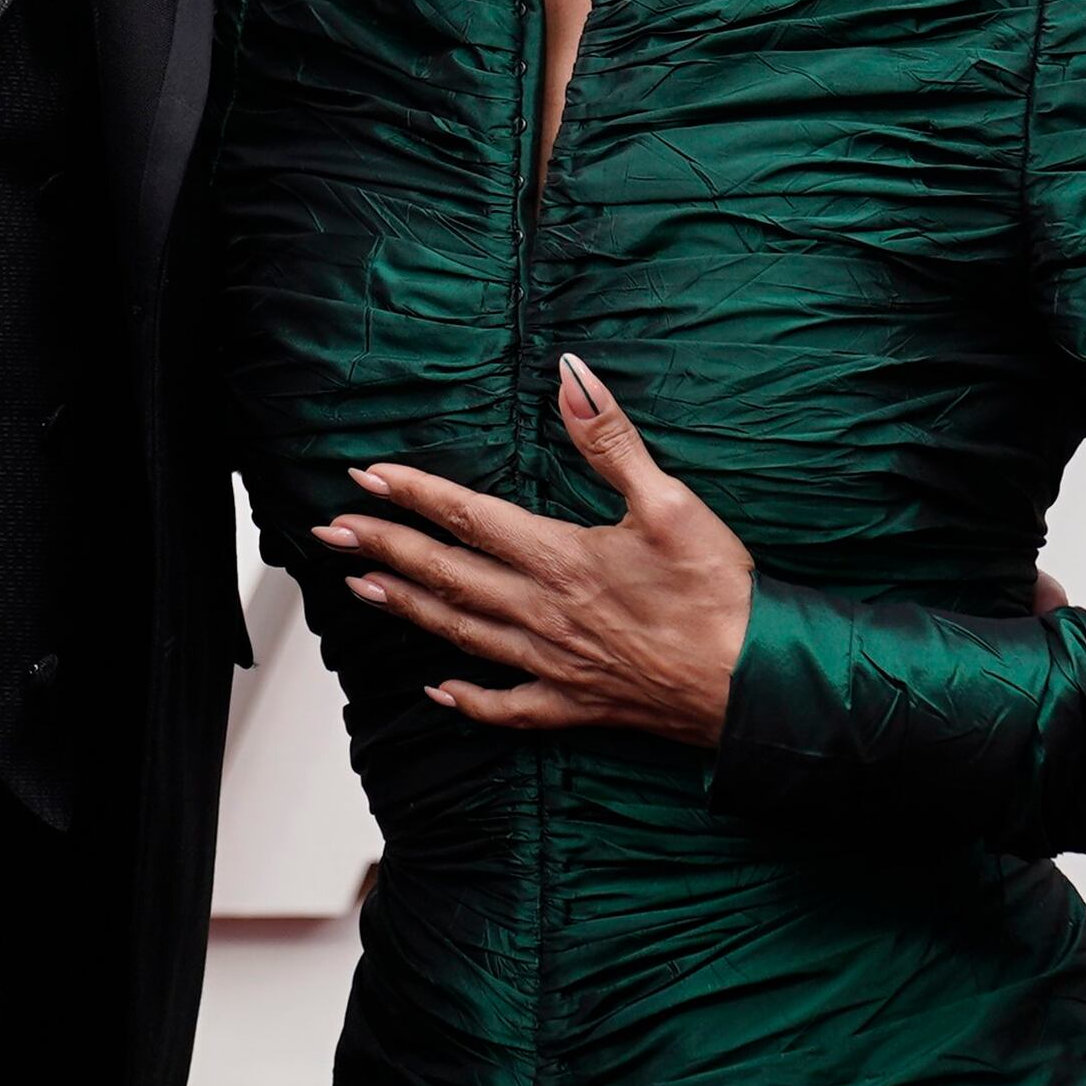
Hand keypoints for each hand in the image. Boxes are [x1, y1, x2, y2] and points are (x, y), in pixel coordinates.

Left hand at [319, 355, 753, 747]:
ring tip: (359, 589)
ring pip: (461, 633)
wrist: (752, 684)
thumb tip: (571, 377)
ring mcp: (553, 664)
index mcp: (560, 559)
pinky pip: (506, 707)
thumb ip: (611, 440)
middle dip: (385, 549)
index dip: (414, 494)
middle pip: (447, 574)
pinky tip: (437, 691)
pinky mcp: (574, 706)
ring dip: (406, 608)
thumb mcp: (671, 501)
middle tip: (333, 532)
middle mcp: (542, 612)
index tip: (367, 475)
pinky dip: (466, 700)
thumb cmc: (718, 594)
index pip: (469, 518)